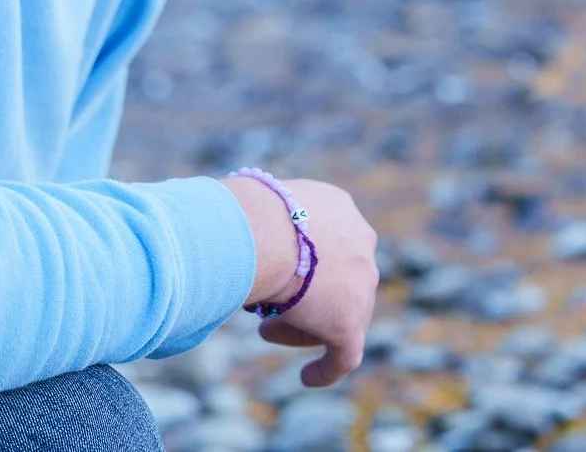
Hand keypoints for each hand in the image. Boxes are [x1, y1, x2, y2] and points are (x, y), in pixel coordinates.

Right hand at [218, 174, 379, 387]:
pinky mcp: (351, 322)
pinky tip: (307, 377)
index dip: (300, 262)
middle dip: (303, 294)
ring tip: (266, 330)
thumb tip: (223, 232)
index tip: (278, 275)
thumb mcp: (253, 209)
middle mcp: (359, 240)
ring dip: (303, 323)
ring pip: (339, 311)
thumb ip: (257, 224)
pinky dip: (327, 367)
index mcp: (338, 207)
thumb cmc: (240, 214)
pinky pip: (345, 354)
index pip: (325, 241)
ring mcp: (362, 282)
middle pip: (336, 278)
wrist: (258, 232)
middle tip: (268, 307)